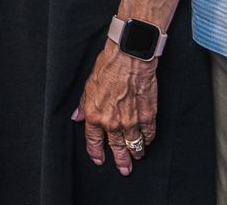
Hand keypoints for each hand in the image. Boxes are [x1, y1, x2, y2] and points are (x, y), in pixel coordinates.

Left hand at [73, 41, 157, 174]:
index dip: (96, 152)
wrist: (129, 57)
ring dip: (136, 153)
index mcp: (95, 115)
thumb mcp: (88, 85)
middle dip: (120, 161)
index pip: (93, 140)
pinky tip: (147, 141)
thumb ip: (83, 104)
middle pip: (116, 148)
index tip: (99, 159)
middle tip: (124, 169)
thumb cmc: (108, 66)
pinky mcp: (148, 116)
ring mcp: (131, 121)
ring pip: (134, 145)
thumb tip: (77, 116)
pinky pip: (149, 134)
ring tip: (137, 157)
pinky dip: (148, 139)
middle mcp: (112, 123)